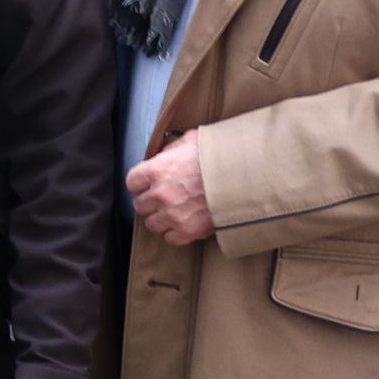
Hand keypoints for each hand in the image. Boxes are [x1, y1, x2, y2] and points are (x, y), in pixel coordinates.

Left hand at [127, 130, 214, 244]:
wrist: (246, 178)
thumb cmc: (220, 156)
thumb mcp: (192, 140)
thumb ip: (172, 149)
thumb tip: (164, 155)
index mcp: (157, 170)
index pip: (132, 182)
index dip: (141, 182)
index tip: (149, 183)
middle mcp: (160, 194)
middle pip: (139, 205)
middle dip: (150, 201)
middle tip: (164, 197)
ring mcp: (173, 215)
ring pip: (152, 224)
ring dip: (161, 218)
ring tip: (175, 211)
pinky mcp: (188, 231)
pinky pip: (170, 238)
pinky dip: (175, 233)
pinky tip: (184, 223)